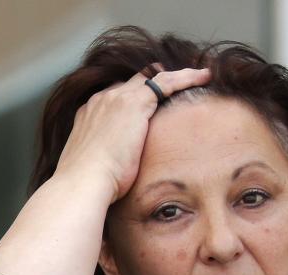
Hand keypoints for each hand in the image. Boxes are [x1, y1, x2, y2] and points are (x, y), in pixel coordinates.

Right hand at [53, 66, 211, 202]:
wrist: (84, 182)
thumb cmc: (90, 186)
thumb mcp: (97, 169)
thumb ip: (106, 163)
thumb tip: (115, 179)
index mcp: (89, 115)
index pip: (116, 97)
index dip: (137, 97)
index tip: (153, 102)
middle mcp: (102, 100)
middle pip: (133, 82)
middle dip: (155, 81)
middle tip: (179, 83)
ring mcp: (117, 98)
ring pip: (152, 77)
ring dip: (176, 76)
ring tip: (199, 76)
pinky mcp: (134, 103)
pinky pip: (166, 82)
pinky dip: (186, 78)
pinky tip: (204, 77)